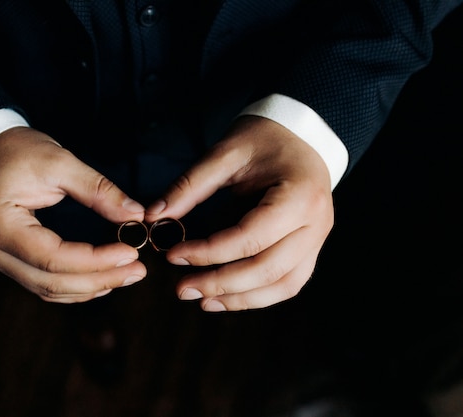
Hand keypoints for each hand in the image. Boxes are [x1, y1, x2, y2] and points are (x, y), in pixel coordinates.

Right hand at [0, 127, 146, 302]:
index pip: (53, 258)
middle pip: (50, 282)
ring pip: (46, 289)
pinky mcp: (4, 258)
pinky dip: (72, 284)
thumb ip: (98, 190)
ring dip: (89, 286)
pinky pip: (41, 282)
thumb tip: (135, 215)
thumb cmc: (14, 150)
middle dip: (99, 279)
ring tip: (125, 275)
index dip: (96, 261)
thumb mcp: (58, 161)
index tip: (131, 253)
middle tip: (137, 271)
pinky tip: (100, 278)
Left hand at [145, 116, 333, 310]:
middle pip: (268, 269)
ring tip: (202, 301)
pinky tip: (226, 297)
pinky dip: (257, 295)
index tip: (174, 254)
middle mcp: (316, 223)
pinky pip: (287, 283)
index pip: (250, 237)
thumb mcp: (225, 153)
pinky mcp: (311, 249)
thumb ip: (190, 185)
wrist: (301, 135)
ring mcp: (317, 239)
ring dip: (240, 299)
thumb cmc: (264, 139)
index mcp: (299, 195)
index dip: (209, 251)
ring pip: (282, 286)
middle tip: (182, 289)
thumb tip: (154, 215)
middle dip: (221, 283)